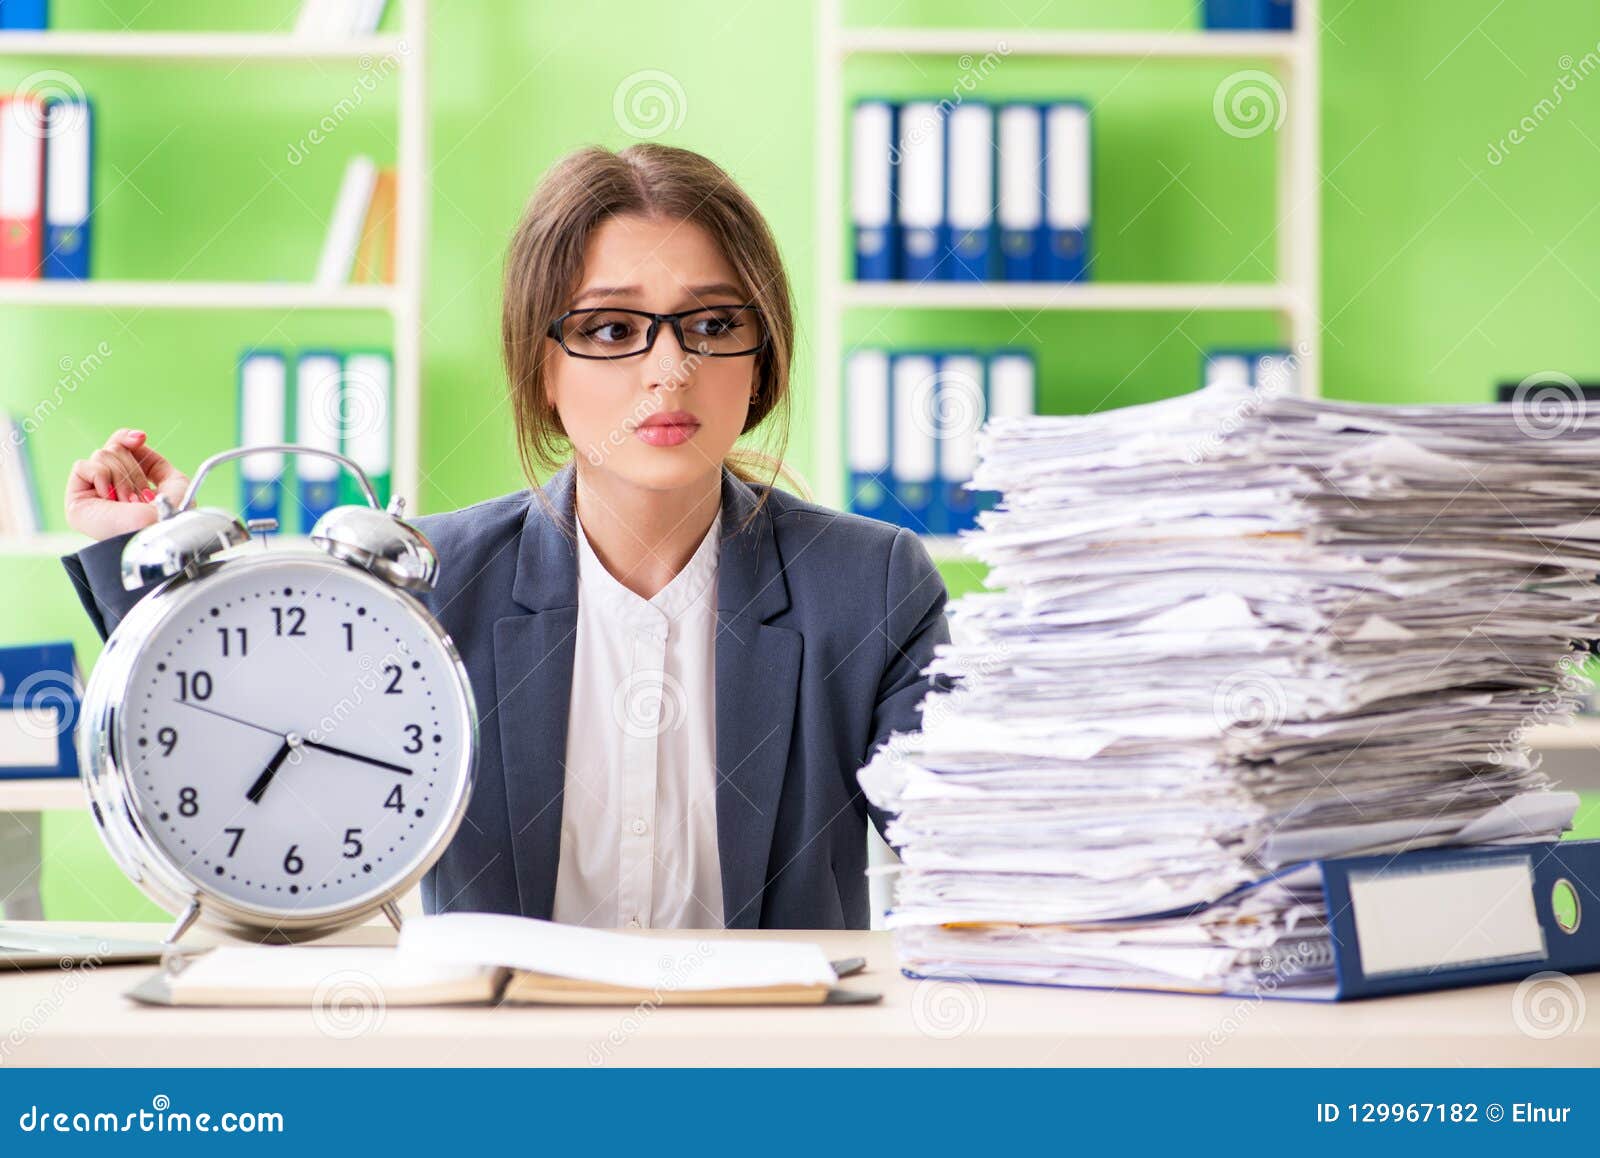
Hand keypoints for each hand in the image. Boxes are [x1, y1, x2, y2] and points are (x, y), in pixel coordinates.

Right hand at [64, 429, 190, 541]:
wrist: (156, 532)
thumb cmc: (172, 514)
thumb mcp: (176, 483)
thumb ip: (157, 463)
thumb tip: (138, 441)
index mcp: (131, 485)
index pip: (120, 448)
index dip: (128, 438)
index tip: (141, 438)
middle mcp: (111, 488)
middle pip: (113, 448)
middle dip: (133, 469)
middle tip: (140, 494)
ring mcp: (93, 495)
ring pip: (101, 455)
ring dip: (122, 478)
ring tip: (128, 502)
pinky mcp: (76, 502)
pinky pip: (83, 466)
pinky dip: (101, 478)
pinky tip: (109, 498)